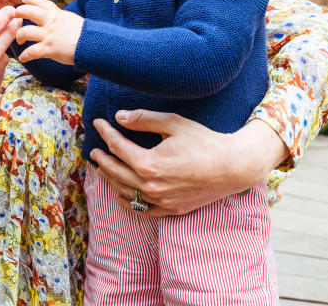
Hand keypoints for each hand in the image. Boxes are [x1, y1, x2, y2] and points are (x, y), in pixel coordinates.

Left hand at [14, 0, 82, 64]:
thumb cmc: (85, 34)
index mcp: (57, 14)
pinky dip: (25, 56)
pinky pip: (31, 52)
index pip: (41, 3)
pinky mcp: (49, 49)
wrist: (93, 44)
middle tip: (14, 16)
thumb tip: (56, 18)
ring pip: (25, 32)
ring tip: (19, 40)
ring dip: (19, 36)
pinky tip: (23, 58)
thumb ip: (60, 18)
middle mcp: (51, 23)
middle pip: (29, 12)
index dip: (31, 0)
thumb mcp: (71, 19)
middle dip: (19, 12)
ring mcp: (48, 36)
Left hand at [90, 112, 287, 216]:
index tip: (98, 122)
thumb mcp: (173, 123)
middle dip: (102, 159)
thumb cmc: (205, 142)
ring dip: (110, 179)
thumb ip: (144, 120)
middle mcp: (151, 186)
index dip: (106, 133)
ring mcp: (161, 201)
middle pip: (116, 172)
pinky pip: (143, 210)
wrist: (233, 167)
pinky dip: (128, 203)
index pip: (118, 147)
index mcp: (149, 163)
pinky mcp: (172, 209)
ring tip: (102, 168)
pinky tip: (120, 197)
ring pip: (126, 192)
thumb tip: (120, 117)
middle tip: (94, 150)